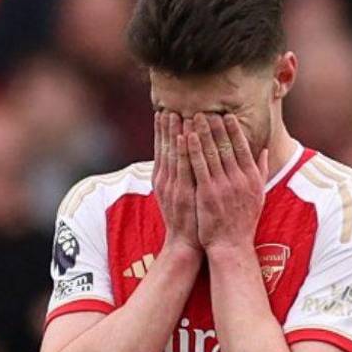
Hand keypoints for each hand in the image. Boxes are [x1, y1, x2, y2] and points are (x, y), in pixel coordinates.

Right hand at [153, 111, 199, 253]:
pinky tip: (185, 135)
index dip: (162, 132)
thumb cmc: (188, 220)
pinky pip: (184, 167)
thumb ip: (181, 177)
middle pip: (165, 148)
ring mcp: (173, 186)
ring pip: (173, 154)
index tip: (163, 113)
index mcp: (164, 180)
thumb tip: (185, 160)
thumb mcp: (181, 196)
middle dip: (166, 128)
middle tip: (168, 107)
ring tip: (176, 114)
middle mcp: (165, 180)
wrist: (186, 244)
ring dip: (174, 133)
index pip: (163, 150)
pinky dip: (184, 150)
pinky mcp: (183, 192)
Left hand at [187, 113, 268, 251]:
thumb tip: (264, 149)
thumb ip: (260, 171)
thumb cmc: (242, 222)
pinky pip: (198, 166)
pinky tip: (186, 136)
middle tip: (206, 108)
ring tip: (194, 116)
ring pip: (211, 153)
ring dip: (202, 132)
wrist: (231, 246)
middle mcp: (239, 179)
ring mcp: (223, 186)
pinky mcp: (207, 193)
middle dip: (216, 126)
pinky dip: (192, 150)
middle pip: (226, 146)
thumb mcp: (258, 196)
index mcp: (251, 178)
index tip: (226, 114)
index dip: (233, 130)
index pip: (243, 147)